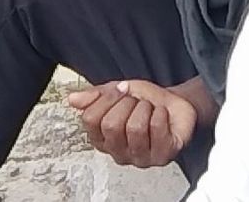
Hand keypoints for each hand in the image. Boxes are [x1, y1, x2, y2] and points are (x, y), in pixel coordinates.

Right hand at [68, 79, 196, 167]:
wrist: (176, 103)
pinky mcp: (162, 157)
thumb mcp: (120, 91)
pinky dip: (161, 114)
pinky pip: (156, 130)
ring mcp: (140, 159)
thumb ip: (96, 95)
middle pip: (111, 125)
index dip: (107, 98)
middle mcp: (119, 153)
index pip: (90, 120)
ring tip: (150, 110)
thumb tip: (72, 99)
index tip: (120, 90)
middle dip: (128, 103)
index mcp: (103, 138)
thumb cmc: (147, 101)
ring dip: (145, 108)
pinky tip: (162, 116)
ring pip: (134, 128)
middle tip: (138, 103)